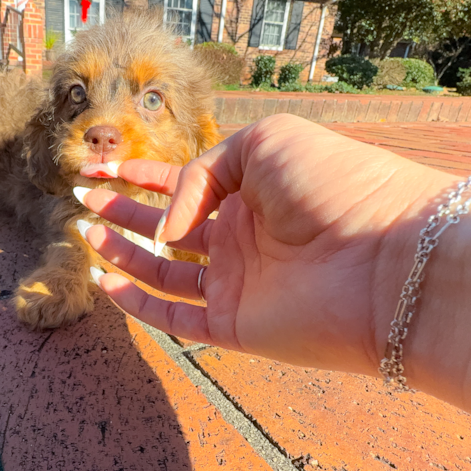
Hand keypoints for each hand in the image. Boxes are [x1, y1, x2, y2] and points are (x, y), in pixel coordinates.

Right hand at [79, 114, 454, 376]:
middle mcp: (241, 236)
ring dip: (121, 251)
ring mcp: (238, 282)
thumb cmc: (336, 185)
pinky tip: (106, 281)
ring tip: (83, 231)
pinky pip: (175, 316)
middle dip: (121, 210)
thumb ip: (198, 175)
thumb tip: (167, 229)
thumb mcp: (262, 145)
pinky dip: (137, 303)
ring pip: (163, 269)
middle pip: (166, 225)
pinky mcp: (236, 324)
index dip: (138, 175)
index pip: (183, 182)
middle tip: (80, 197)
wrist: (390, 258)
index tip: (98, 166)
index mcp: (251, 189)